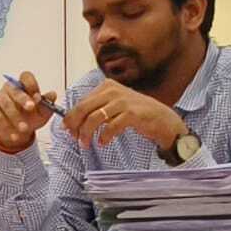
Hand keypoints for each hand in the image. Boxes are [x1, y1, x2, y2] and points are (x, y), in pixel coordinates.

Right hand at [0, 71, 56, 153]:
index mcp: (23, 85)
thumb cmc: (31, 117)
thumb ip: (47, 104)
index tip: (38, 96)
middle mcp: (9, 89)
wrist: (19, 132)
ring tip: (24, 128)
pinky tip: (14, 134)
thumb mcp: (43, 113)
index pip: (25, 77)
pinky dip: (6, 127)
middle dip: (23, 99)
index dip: (31, 84)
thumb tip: (52, 94)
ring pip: (6, 105)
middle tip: (31, 108)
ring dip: (15, 117)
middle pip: (14, 90)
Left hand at [62, 79, 185, 149]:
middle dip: (75, 125)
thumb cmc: (135, 113)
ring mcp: (123, 101)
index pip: (81, 102)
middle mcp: (113, 90)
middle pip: (83, 108)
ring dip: (87, 133)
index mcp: (106, 86)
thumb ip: (95, 109)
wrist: (163, 119)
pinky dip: (104, 136)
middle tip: (74, 138)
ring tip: (86, 143)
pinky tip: (103, 142)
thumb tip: (71, 121)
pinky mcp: (132, 113)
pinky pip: (111, 126)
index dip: (71, 117)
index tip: (67, 130)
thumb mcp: (113, 106)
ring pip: (94, 118)